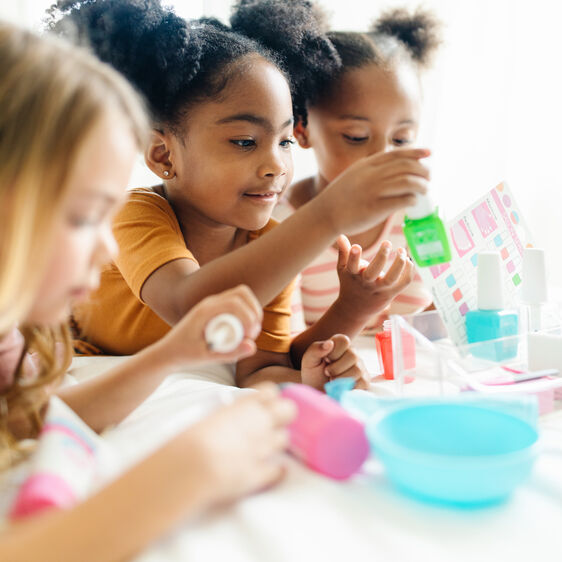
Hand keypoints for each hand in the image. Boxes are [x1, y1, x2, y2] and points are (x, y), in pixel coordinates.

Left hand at [156, 284, 262, 369]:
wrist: (167, 353)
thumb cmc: (184, 354)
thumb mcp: (206, 357)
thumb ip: (230, 353)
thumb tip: (253, 346)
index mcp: (205, 310)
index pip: (235, 302)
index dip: (249, 316)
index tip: (251, 336)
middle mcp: (209, 302)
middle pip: (242, 293)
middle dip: (254, 311)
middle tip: (253, 334)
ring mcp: (212, 304)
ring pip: (240, 296)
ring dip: (252, 310)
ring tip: (251, 332)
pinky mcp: (215, 309)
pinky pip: (236, 303)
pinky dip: (246, 312)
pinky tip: (245, 329)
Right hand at [179, 383, 295, 504]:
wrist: (192, 466)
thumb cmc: (190, 440)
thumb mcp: (208, 416)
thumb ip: (228, 414)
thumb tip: (232, 416)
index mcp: (243, 405)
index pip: (271, 391)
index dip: (269, 398)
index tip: (263, 405)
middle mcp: (259, 422)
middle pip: (289, 409)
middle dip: (284, 416)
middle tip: (272, 424)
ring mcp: (263, 447)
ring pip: (284, 439)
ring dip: (275, 444)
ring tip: (261, 448)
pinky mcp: (262, 472)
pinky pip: (279, 470)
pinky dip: (274, 472)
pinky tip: (267, 471)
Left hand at [301, 334, 368, 389]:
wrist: (316, 392)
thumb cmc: (313, 374)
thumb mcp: (309, 360)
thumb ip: (316, 349)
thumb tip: (329, 343)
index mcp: (339, 345)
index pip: (344, 340)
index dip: (333, 352)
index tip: (326, 360)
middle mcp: (352, 354)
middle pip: (353, 356)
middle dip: (336, 368)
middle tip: (327, 373)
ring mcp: (360, 367)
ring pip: (357, 370)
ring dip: (341, 379)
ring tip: (333, 381)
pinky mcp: (364, 381)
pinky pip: (362, 383)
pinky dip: (349, 387)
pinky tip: (341, 387)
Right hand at [318, 147, 429, 235]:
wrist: (324, 214)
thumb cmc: (340, 197)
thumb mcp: (354, 175)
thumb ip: (372, 169)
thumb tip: (394, 167)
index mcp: (367, 165)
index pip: (397, 153)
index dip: (416, 152)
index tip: (429, 153)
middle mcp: (371, 175)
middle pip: (406, 166)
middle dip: (423, 170)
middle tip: (428, 177)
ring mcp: (374, 191)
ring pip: (408, 181)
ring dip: (421, 185)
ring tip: (424, 190)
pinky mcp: (376, 208)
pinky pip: (402, 200)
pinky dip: (412, 199)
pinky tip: (413, 202)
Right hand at [335, 237, 414, 323]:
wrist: (355, 309)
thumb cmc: (349, 284)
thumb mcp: (343, 269)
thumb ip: (343, 252)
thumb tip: (341, 235)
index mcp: (353, 275)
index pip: (352, 266)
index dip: (354, 257)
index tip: (357, 246)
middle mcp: (366, 282)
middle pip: (374, 272)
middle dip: (381, 256)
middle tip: (387, 242)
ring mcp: (379, 289)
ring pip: (391, 278)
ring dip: (399, 264)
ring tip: (401, 250)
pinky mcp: (390, 293)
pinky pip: (403, 283)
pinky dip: (408, 272)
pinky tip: (408, 260)